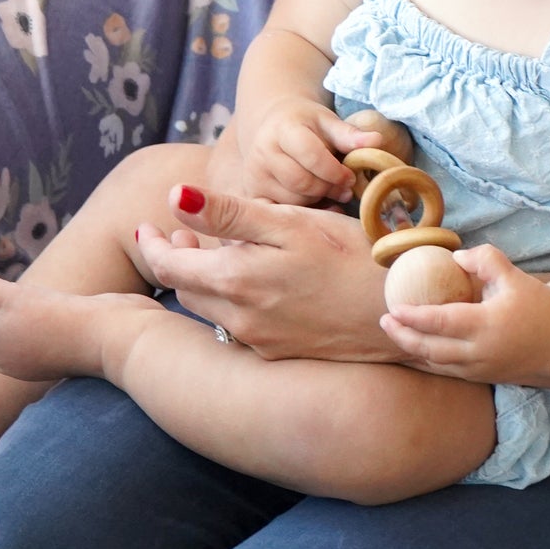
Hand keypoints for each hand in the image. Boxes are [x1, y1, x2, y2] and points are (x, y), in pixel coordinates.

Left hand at [135, 185, 399, 361]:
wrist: (403, 310)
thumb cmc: (351, 254)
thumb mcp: (290, 222)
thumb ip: (229, 212)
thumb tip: (174, 196)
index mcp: (236, 280)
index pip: (173, 264)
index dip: (155, 244)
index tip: (146, 227)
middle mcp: (240, 319)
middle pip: (188, 289)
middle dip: (176, 260)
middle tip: (175, 234)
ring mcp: (261, 341)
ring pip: (212, 309)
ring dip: (203, 281)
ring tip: (210, 253)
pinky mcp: (283, 353)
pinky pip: (239, 326)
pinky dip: (230, 301)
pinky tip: (251, 284)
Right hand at [239, 104, 389, 204]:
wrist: (275, 124)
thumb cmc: (307, 124)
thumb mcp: (328, 122)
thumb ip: (350, 134)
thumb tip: (377, 141)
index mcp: (284, 129)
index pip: (311, 155)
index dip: (335, 170)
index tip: (350, 176)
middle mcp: (263, 152)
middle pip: (301, 182)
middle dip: (328, 188)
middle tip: (344, 190)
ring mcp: (254, 174)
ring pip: (291, 200)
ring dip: (316, 201)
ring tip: (328, 193)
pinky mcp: (251, 192)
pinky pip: (277, 213)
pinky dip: (298, 213)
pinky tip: (313, 206)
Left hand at [378, 244, 549, 383]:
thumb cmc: (537, 304)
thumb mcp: (513, 274)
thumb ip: (484, 260)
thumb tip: (455, 257)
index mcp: (486, 325)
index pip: (440, 322)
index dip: (413, 317)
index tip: (393, 307)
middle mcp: (480, 352)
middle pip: (431, 349)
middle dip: (403, 336)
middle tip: (384, 320)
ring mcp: (480, 369)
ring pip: (437, 363)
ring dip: (412, 349)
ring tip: (394, 331)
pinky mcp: (482, 377)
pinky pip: (448, 370)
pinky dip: (428, 359)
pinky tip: (417, 347)